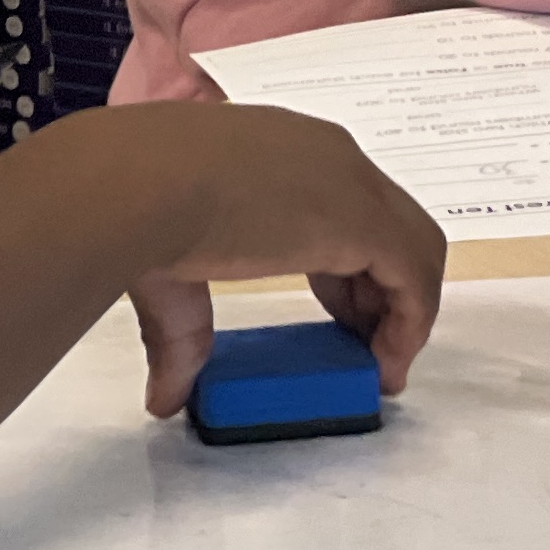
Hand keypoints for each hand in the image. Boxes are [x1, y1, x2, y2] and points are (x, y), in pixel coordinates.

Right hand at [57, 102, 446, 417]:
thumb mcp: (169, 272)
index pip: (344, 204)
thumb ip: (184, 333)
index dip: (350, 266)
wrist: (135, 182)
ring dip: (404, 309)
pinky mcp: (364, 219)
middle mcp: (327, 155)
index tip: (341, 315)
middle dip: (381, 288)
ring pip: (414, 247)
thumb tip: (166, 398)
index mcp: (282, 150)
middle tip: (361, 344)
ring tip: (380, 364)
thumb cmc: (134, 206)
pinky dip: (410, 323)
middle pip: (389, 223)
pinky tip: (386, 364)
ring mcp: (351, 182)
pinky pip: (415, 276)